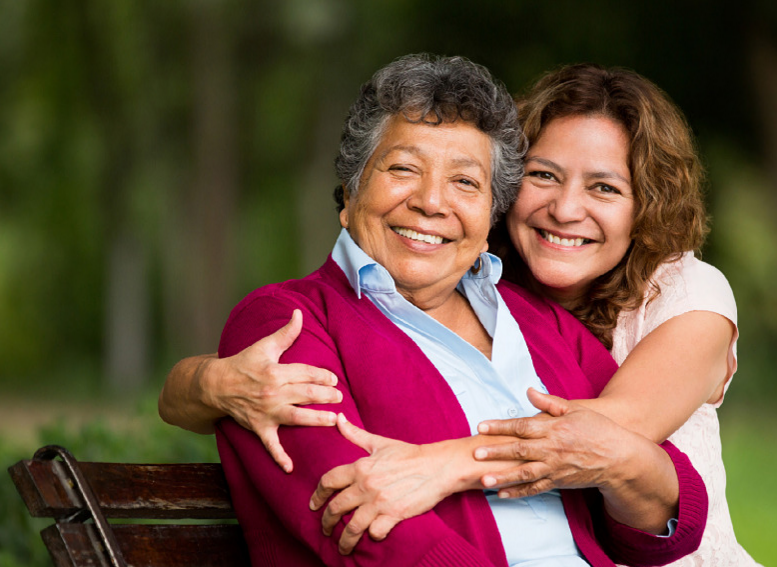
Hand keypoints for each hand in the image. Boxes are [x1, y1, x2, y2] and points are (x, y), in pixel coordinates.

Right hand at [205, 309, 341, 471]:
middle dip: (325, 396)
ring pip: (295, 417)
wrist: (216, 385)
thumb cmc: (243, 363)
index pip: (304, 373)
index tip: (334, 379)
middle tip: (340, 398)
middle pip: (304, 393)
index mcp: (275, 371)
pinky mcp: (259, 427)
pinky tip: (290, 468)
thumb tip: (299, 313)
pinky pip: (270, 445)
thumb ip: (286, 333)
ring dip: (315, 419)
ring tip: (333, 420)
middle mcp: (272, 392)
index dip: (321, 376)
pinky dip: (279, 457)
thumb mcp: (264, 346)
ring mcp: (266, 412)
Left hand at [309, 415, 451, 554]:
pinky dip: (373, 536)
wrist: (438, 466)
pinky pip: (375, 532)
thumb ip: (355, 434)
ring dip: (345, 540)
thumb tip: (338, 419)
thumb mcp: (380, 443)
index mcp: (360, 466)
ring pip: (352, 526)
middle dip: (327, 522)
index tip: (313, 505)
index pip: (328, 481)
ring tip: (342, 546)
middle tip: (325, 529)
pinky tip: (372, 536)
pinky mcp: (394, 514)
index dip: (317, 495)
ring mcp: (380, 501)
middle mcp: (366, 484)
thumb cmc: (410, 454)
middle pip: (336, 508)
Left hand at [474, 388, 634, 498]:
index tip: (481, 426)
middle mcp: (552, 449)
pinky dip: (518, 493)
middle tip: (476, 454)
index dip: (500, 426)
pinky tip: (501, 494)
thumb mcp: (576, 409)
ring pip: (525, 474)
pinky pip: (535, 489)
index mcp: (555, 429)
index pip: (522, 427)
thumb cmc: (597, 430)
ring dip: (503, 477)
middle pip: (519, 451)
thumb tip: (528, 391)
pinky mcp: (559, 482)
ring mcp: (555, 468)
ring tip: (483, 480)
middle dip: (496, 453)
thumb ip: (549, 402)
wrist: (620, 458)